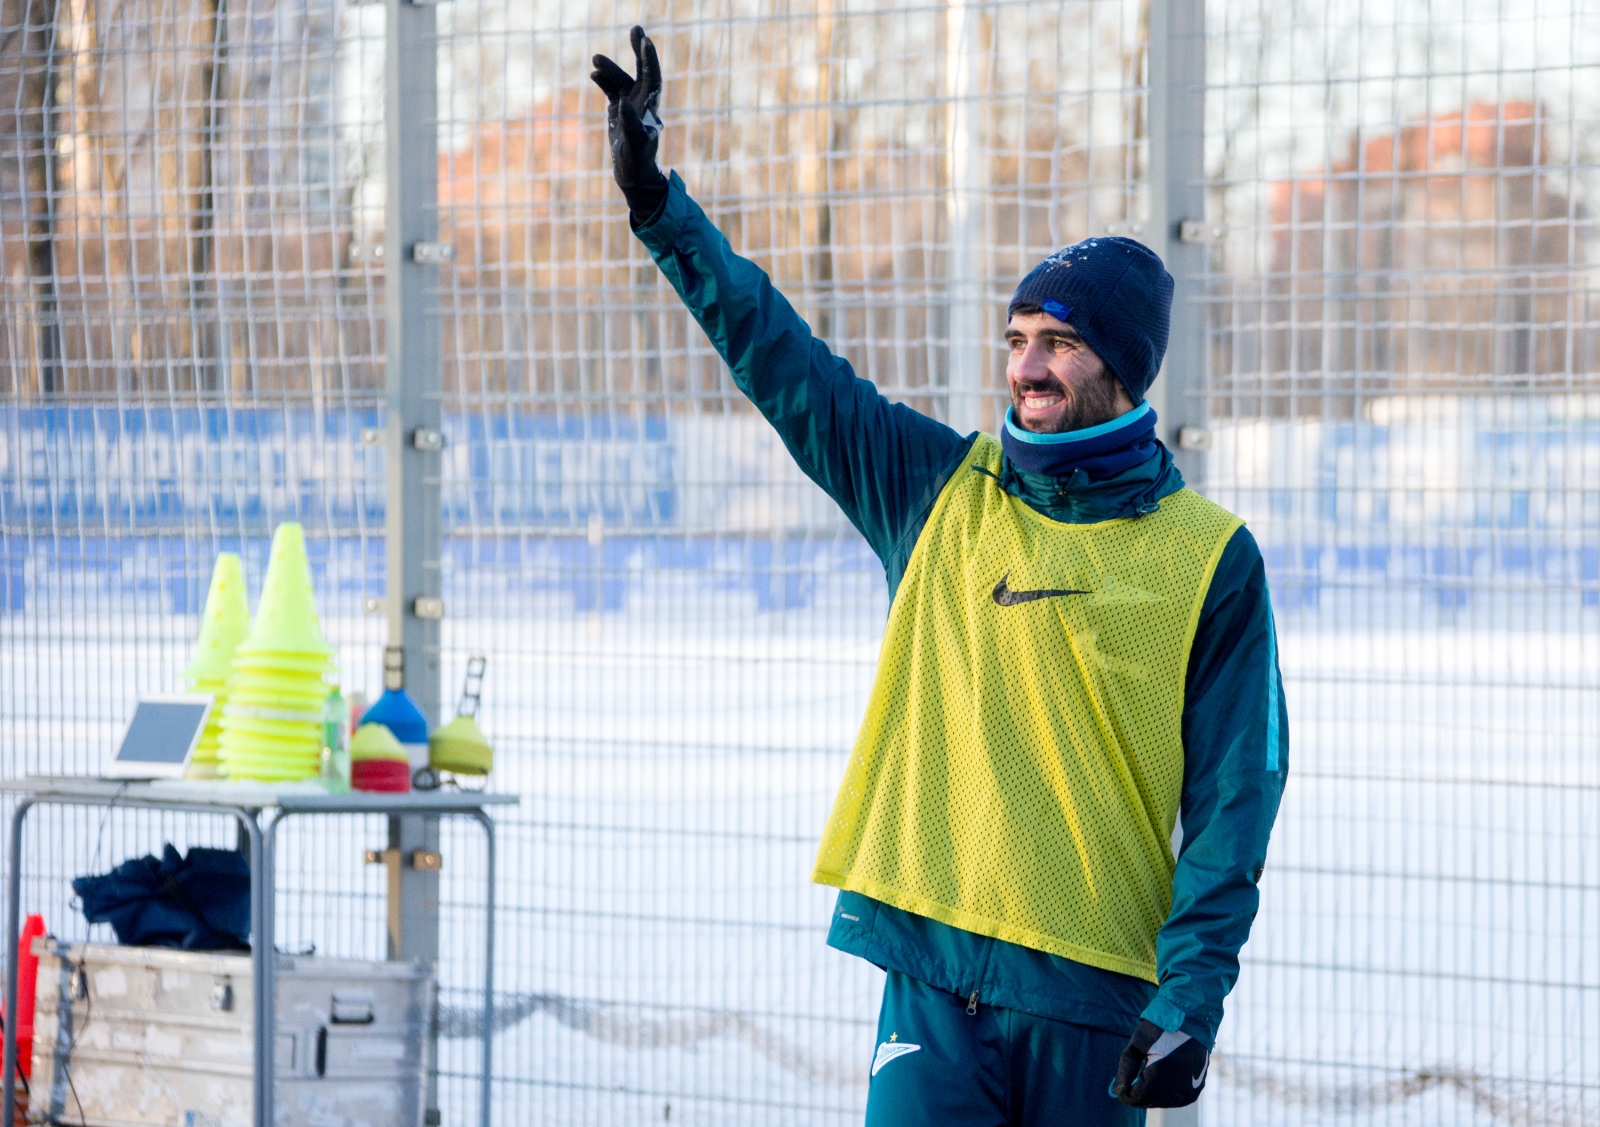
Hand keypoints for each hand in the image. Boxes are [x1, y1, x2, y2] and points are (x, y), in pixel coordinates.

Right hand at [591, 26, 668, 220]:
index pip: (652, 77)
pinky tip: (594, 73)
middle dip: (639, 50)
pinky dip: (604, 81)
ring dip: (611, 68)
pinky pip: (612, 91)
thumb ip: (630, 125)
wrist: (635, 177)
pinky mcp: (618, 113)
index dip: (649, 59)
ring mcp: (630, 107)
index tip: (644, 40)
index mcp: (650, 108)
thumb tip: (621, 104)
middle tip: (636, 28)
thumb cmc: (639, 163)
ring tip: (595, 59)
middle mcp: (643, 104)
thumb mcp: (635, 145)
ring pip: (622, 80)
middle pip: (642, 71)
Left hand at [1111, 1020, 1208, 1107]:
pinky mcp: (1198, 1085)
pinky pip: (1181, 1100)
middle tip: (1129, 1087)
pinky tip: (1162, 1088)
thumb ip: (1125, 1069)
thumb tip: (1116, 1091)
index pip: (1136, 1097)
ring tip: (1144, 1085)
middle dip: (1137, 1097)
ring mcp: (1189, 1086)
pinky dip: (1169, 1098)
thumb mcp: (1136, 1045)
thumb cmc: (1158, 1029)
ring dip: (1152, 1098)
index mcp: (1158, 1075)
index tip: (1119, 1089)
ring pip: (1165, 1102)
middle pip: (1150, 1102)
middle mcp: (1175, 1085)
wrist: (1189, 1018)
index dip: (1125, 1095)